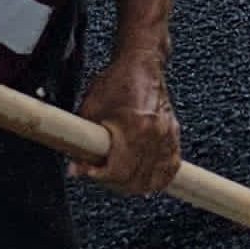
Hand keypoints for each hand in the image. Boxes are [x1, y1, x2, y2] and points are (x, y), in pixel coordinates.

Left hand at [76, 53, 181, 195]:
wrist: (141, 64)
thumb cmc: (116, 81)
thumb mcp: (89, 110)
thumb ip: (81, 144)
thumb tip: (75, 171)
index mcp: (135, 127)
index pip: (119, 171)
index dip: (99, 177)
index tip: (88, 173)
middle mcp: (156, 133)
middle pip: (136, 180)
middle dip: (114, 183)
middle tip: (99, 175)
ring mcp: (168, 135)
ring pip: (154, 179)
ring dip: (135, 185)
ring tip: (118, 178)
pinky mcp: (174, 135)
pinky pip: (170, 168)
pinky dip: (158, 177)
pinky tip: (145, 177)